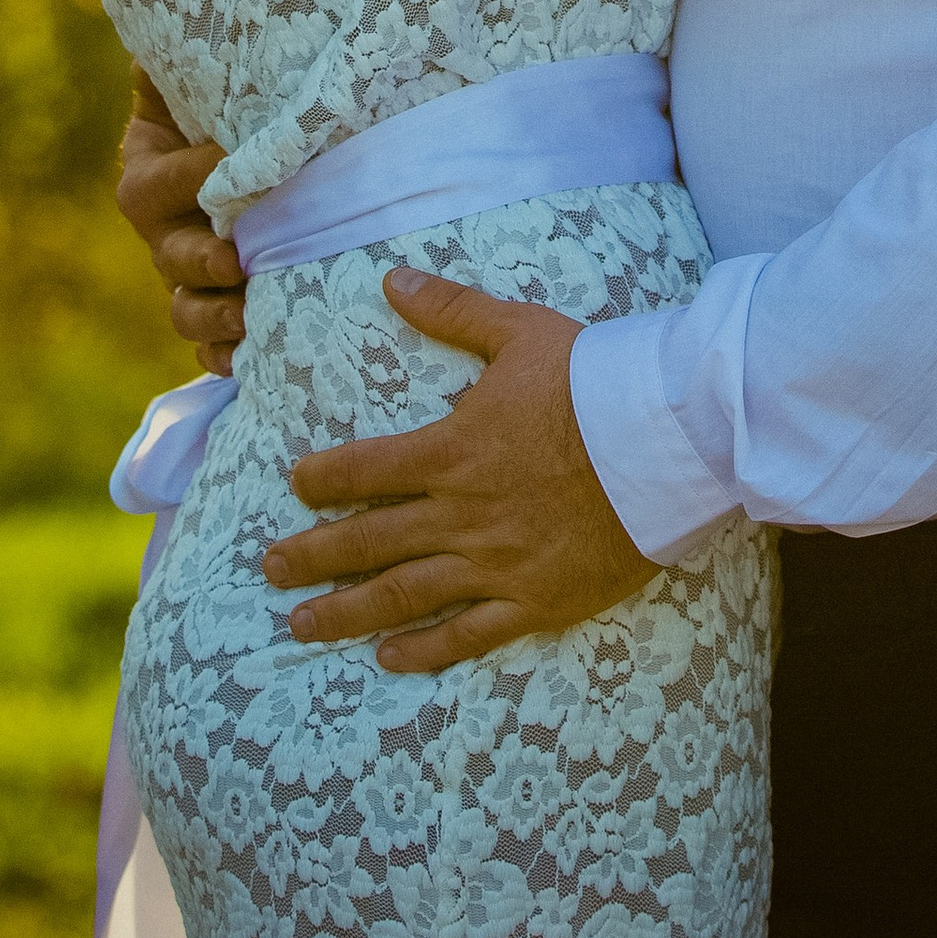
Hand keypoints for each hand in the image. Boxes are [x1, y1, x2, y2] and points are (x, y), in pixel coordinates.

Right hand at [115, 66, 244, 373]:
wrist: (272, 141)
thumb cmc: (237, 97)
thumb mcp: (207, 73)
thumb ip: (194, 55)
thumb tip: (180, 14)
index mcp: (151, 168)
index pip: (157, 182)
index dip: (188, 177)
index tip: (228, 163)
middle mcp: (164, 227)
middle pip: (167, 255)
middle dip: (200, 261)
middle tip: (237, 260)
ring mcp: (188, 273)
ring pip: (184, 308)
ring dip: (212, 316)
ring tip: (246, 315)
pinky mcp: (219, 304)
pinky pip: (209, 344)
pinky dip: (223, 356)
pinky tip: (247, 360)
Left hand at [263, 272, 655, 670]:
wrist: (666, 439)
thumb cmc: (596, 380)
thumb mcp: (520, 331)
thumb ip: (452, 311)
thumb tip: (392, 280)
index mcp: (450, 450)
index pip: (364, 469)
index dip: (323, 478)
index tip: (295, 485)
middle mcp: (460, 513)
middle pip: (367, 539)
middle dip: (312, 555)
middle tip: (270, 569)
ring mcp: (495, 562)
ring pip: (403, 593)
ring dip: (346, 611)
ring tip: (302, 625)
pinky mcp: (536, 598)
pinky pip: (467, 632)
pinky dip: (424, 648)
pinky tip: (390, 656)